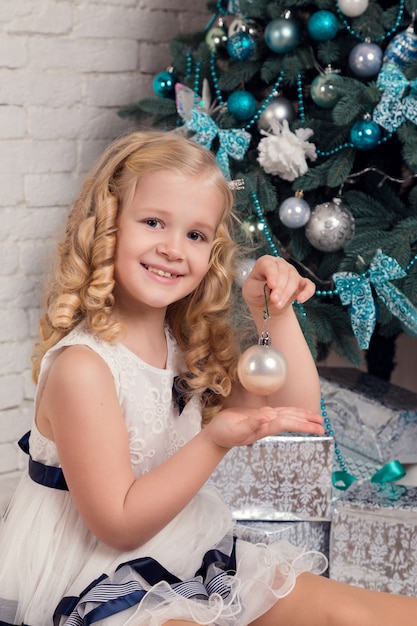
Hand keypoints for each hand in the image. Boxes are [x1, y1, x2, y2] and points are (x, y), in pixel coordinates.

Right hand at [204, 405, 323, 450]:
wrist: (215, 436)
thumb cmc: (223, 433)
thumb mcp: (235, 429)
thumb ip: (251, 424)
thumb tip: (268, 417)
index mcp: (263, 428)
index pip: (287, 423)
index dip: (303, 424)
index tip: (317, 428)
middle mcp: (267, 425)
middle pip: (291, 421)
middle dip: (308, 422)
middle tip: (323, 425)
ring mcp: (264, 421)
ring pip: (287, 416)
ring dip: (302, 417)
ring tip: (316, 418)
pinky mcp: (259, 417)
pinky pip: (279, 413)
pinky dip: (290, 412)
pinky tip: (296, 412)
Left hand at [242, 255, 314, 316]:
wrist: (265, 304)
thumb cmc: (255, 293)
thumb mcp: (250, 291)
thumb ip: (258, 287)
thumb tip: (269, 288)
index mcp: (265, 263)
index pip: (269, 265)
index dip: (272, 274)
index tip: (272, 285)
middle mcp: (280, 264)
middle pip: (284, 272)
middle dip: (280, 288)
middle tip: (274, 300)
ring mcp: (292, 272)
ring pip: (294, 279)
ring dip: (287, 293)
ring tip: (279, 305)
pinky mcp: (301, 283)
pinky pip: (309, 285)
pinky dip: (307, 292)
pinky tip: (300, 300)